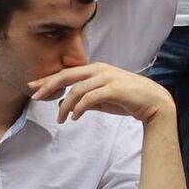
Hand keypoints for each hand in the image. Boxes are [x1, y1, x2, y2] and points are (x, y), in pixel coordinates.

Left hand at [29, 62, 173, 125]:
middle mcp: (99, 70)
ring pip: (77, 89)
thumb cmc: (128, 100)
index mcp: (95, 69)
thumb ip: (86, 99)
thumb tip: (68, 105)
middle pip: (67, 75)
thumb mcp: (102, 99)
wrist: (154, 102)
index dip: (49, 79)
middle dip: (48, 86)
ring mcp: (107, 78)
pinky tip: (74, 117)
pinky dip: (78, 108)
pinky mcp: (114, 88)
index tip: (34, 87)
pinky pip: (89, 98)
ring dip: (65, 105)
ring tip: (61, 119)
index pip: (67, 72)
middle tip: (36, 97)